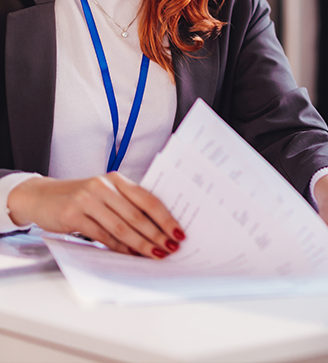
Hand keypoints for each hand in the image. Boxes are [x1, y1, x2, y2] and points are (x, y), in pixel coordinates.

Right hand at [7, 174, 184, 258]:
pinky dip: (118, 247)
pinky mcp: (73, 215)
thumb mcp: (103, 195)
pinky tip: (130, 255)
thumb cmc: (78, 198)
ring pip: (121, 226)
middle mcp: (103, 186)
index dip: (165, 216)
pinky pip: (101, 235)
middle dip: (156, 234)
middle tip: (170, 248)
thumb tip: (156, 229)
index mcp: (116, 179)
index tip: (178, 232)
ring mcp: (88, 199)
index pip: (147, 198)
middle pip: (136, 214)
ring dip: (140, 244)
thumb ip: (125, 205)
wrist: (41, 197)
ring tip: (154, 255)